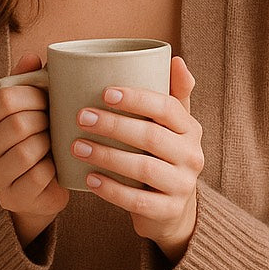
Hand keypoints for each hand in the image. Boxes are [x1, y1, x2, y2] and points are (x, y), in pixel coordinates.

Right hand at [0, 52, 69, 246]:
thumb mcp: (30, 106)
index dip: (35, 95)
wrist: (41, 186)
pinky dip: (54, 168)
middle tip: (57, 122)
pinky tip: (57, 165)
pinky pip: (38, 176)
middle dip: (46, 120)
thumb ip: (27, 80)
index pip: (5, 97)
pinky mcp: (11, 198)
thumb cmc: (37, 138)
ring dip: (50, 144)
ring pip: (27, 151)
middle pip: (18, 124)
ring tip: (57, 142)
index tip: (50, 98)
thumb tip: (32, 56)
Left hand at [72, 56, 202, 261]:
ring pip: (142, 169)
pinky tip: (89, 179)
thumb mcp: (174, 127)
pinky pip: (136, 200)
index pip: (168, 108)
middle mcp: (192, 156)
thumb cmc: (164, 157)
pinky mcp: (168, 211)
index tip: (105, 93)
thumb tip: (176, 59)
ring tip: (77, 146)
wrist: (172, 210)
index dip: (137, 99)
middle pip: (151, 137)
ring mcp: (182, 185)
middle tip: (81, 117)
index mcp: (191, 129)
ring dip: (107, 156)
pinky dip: (110, 190)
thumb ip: (175, 95)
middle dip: (113, 125)